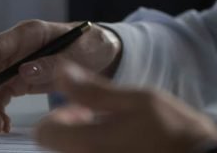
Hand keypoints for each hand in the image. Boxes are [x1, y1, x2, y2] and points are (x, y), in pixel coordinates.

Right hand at [0, 20, 122, 133]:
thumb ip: (52, 62)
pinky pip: (1, 96)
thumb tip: (23, 72)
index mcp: (27, 34)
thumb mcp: (78, 51)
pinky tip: (5, 124)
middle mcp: (16, 49)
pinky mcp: (21, 80)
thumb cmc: (90, 43)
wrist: (101, 51)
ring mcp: (16, 64)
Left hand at [35, 62, 216, 152]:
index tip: (82, 109)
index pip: (43, 133)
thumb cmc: (173, 131)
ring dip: (85, 140)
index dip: (57, 116)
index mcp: (88, 143)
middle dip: (73, 129)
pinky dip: (99, 150)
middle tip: (102, 118)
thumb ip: (94, 89)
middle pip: (58, 146)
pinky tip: (123, 144)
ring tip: (116, 132)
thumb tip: (60, 71)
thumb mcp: (137, 99)